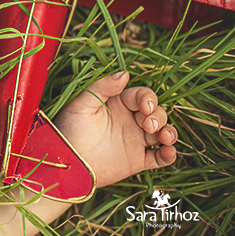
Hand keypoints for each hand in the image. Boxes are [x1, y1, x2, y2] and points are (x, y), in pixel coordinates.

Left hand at [54, 71, 176, 188]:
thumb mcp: (82, 104)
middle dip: (159, 116)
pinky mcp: (137, 161)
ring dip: (169, 132)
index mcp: (117, 104)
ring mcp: (134, 141)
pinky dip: (169, 155)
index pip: (142, 96)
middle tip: (148, 125)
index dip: (148, 99)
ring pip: (163, 133)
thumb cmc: (68, 129)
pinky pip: (160, 158)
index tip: (144, 107)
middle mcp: (129, 121)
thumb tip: (125, 74)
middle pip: (157, 113)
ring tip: (164, 137)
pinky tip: (169, 152)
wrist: (65, 161)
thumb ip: (103, 87)